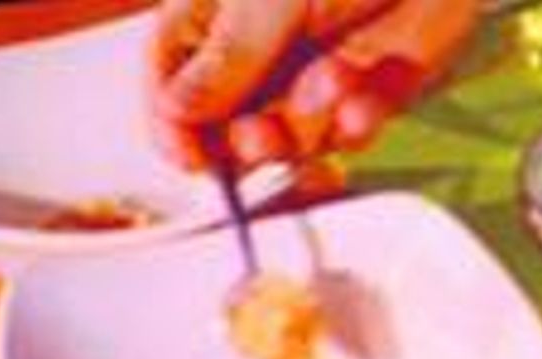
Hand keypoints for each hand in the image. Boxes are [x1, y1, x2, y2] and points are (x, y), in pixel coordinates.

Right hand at [150, 0, 480, 170]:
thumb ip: (224, 60)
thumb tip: (175, 114)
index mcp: (212, 17)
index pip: (171, 87)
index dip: (176, 129)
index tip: (193, 158)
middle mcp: (259, 51)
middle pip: (231, 129)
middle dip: (248, 140)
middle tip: (261, 139)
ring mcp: (313, 72)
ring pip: (293, 137)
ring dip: (311, 122)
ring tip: (335, 77)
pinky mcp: (370, 86)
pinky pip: (352, 127)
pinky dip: (357, 122)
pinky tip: (360, 108)